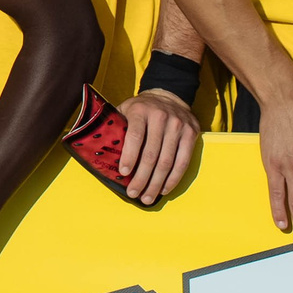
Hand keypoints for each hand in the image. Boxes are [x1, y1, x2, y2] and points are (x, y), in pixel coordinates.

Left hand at [115, 89, 200, 204]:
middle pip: (151, 154)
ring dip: (156, 183)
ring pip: (167, 162)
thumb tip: (101, 150)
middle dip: (141, 177)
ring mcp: (178, 126)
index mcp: (141, 110)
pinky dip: (173, 179)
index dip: (130, 156)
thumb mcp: (126, 109)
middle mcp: (161, 117)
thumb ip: (117, 126)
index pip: (135, 136)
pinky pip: (183, 162)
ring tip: (147, 197)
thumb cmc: (142, 108)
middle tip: (133, 193)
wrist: (169, 95)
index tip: (123, 173)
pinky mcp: (191, 134)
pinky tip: (164, 189)